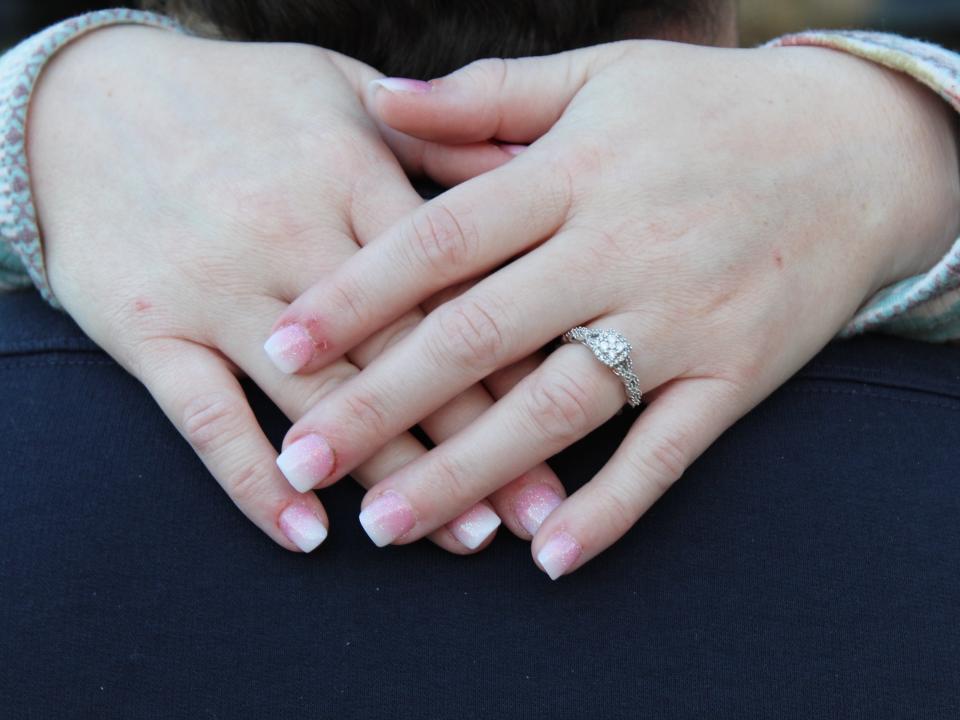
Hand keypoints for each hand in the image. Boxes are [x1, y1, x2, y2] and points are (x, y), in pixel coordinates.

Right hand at [28, 26, 565, 552]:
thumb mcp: (341, 88)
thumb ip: (435, 131)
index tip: (574, 410)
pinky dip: (254, 480)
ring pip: (319, 399)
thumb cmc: (236, 98)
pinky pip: (206, 420)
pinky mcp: (149, 331)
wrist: (84, 100)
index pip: (450, 281)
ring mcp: (217, 291)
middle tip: (536, 509)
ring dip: (391, 475)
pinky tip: (306, 532)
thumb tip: (526, 165)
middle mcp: (290, 237)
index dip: (515, 354)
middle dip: (476, 437)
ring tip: (457, 536)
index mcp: (350, 176)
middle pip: (400, 354)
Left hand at [274, 41, 959, 574]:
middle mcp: (620, 248)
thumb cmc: (707, 112)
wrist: (854, 150)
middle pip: (480, 336)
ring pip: (558, 407)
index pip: (440, 241)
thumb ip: (487, 96)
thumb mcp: (598, 77)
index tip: (281, 349)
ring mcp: (681, 318)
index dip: (355, 297)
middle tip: (303, 462)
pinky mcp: (735, 374)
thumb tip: (380, 103)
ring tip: (389, 523)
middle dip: (382, 404)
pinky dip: (610, 508)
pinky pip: (666, 453)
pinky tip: (546, 557)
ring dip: (469, 473)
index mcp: (574, 173)